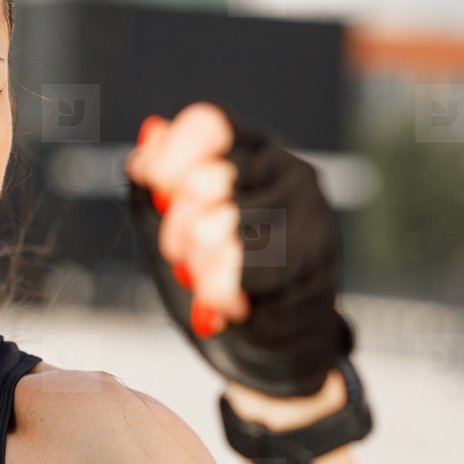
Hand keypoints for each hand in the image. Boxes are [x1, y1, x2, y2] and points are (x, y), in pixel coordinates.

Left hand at [125, 102, 351, 397]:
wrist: (280, 339)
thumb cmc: (225, 274)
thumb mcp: (179, 223)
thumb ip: (159, 180)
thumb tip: (150, 135)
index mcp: (254, 150)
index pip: (209, 124)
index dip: (169, 158)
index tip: (158, 191)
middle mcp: (288, 169)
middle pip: (203, 179)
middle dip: (176, 229)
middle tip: (183, 255)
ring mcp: (307, 210)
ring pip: (216, 227)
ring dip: (198, 267)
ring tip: (209, 280)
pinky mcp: (313, 256)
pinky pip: (238, 270)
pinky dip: (219, 294)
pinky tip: (232, 301)